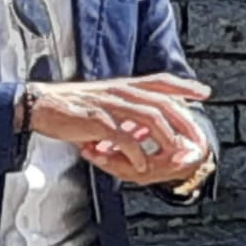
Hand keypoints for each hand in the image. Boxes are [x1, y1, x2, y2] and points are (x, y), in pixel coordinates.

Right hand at [28, 74, 209, 175]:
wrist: (41, 105)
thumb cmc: (73, 107)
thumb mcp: (105, 100)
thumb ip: (127, 108)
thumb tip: (148, 123)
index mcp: (123, 85)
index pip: (160, 81)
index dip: (183, 85)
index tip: (204, 92)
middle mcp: (120, 91)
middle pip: (162, 101)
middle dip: (184, 121)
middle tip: (197, 140)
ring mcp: (108, 104)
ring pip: (148, 117)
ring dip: (166, 137)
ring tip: (176, 155)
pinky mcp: (95, 120)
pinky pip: (121, 136)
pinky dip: (135, 152)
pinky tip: (141, 165)